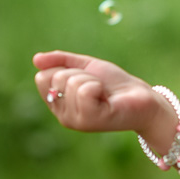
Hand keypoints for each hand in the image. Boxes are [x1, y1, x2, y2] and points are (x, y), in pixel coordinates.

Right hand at [33, 50, 159, 133]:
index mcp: (58, 103)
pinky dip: (98, 86)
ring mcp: (74, 120)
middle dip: (81, 73)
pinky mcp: (90, 120)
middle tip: (99, 86)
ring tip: (104, 93)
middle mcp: (62, 115)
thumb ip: (62, 61)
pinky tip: (107, 98)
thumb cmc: (115, 84)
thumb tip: (36, 58)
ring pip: (70, 82)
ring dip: (92, 80)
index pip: (43, 76)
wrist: (143, 99)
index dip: (66, 68)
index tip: (86, 77)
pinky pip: (84, 91)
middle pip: (55, 77)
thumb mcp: (87, 67)